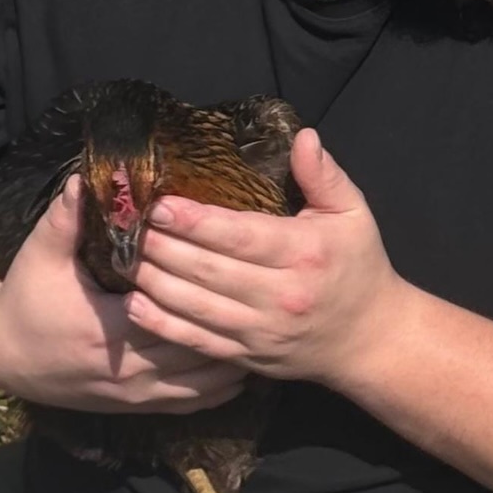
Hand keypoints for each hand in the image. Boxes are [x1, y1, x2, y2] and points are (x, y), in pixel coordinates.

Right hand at [0, 176, 247, 412]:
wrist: (4, 355)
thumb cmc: (26, 298)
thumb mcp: (40, 255)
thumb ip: (66, 219)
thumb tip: (87, 178)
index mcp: (109, 329)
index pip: (172, 311)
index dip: (204, 292)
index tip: (235, 268)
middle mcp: (128, 370)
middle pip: (198, 347)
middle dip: (230, 323)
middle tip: (265, 296)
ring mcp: (136, 394)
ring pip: (202, 382)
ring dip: (233, 357)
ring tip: (264, 328)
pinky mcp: (138, 407)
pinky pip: (190, 403)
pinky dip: (219, 388)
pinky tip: (243, 367)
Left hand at [126, 128, 405, 388]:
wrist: (370, 339)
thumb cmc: (358, 267)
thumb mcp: (353, 214)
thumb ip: (324, 176)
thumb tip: (303, 136)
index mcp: (303, 253)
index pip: (240, 236)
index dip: (195, 222)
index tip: (159, 205)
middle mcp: (280, 295)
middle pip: (209, 271)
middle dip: (162, 248)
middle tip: (126, 226)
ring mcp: (262, 331)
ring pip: (196, 307)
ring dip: (154, 283)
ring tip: (122, 258)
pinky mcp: (249, 357)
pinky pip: (198, 342)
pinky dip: (163, 325)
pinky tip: (135, 304)